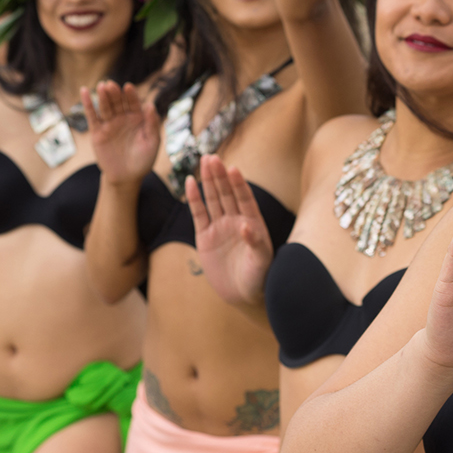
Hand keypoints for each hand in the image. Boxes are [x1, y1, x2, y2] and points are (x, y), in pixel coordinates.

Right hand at [82, 81, 159, 187]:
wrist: (126, 177)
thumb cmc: (143, 160)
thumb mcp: (152, 143)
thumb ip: (152, 124)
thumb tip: (150, 104)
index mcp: (138, 118)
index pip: (134, 103)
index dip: (131, 95)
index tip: (128, 88)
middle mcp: (123, 118)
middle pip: (118, 102)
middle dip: (115, 93)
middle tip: (111, 84)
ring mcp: (110, 124)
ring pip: (106, 107)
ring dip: (103, 96)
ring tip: (102, 86)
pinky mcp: (97, 132)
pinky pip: (92, 116)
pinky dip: (88, 104)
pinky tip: (84, 92)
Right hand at [187, 155, 272, 305]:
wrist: (242, 294)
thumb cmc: (258, 276)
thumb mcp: (261, 261)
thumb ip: (255, 242)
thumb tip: (246, 225)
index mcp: (253, 222)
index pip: (245, 198)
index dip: (239, 184)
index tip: (233, 169)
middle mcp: (236, 220)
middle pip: (227, 193)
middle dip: (220, 176)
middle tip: (213, 157)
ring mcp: (220, 226)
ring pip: (213, 199)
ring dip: (209, 181)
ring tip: (204, 161)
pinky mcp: (205, 236)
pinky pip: (199, 214)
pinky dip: (195, 199)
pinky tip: (191, 183)